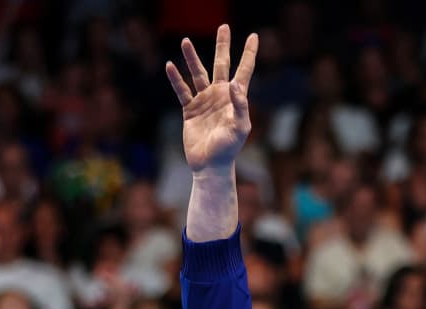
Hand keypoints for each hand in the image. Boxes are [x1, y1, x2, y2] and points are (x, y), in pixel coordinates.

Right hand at [165, 25, 257, 174]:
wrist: (210, 165)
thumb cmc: (228, 149)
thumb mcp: (240, 128)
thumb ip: (240, 105)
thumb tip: (234, 83)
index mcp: (234, 98)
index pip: (244, 71)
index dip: (249, 54)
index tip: (254, 36)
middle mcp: (220, 95)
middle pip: (221, 64)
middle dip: (223, 46)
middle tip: (224, 26)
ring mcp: (204, 101)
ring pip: (198, 73)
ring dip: (192, 58)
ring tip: (185, 41)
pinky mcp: (190, 110)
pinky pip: (182, 91)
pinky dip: (176, 79)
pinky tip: (171, 66)